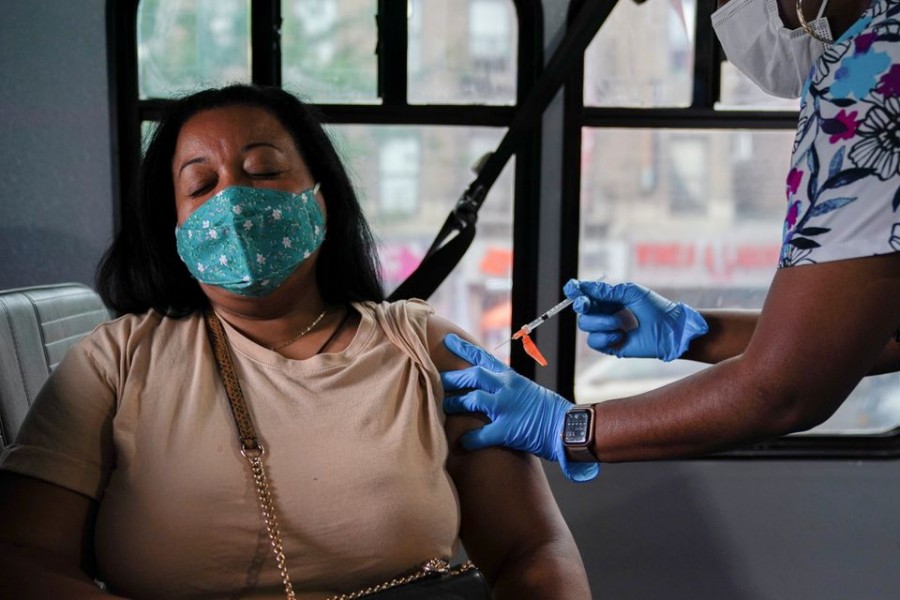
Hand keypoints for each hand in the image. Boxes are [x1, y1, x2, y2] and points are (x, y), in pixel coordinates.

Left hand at [440, 334, 598, 481]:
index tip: (448, 341)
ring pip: (472, 400)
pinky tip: (461, 443)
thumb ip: (510, 388)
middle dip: (453, 378)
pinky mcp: (508, 430)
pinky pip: (481, 435)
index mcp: (512, 378)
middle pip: (473, 376)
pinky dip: (469, 439)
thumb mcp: (529, 390)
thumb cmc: (551, 411)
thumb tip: (494, 388)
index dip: (464, 349)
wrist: (570, 426)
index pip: (484, 358)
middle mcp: (507, 388)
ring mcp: (506, 408)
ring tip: (443, 408)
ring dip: (456, 404)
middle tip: (436, 381)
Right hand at [563, 279, 708, 361]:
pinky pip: (593, 341)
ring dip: (600, 323)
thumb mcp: (630, 292)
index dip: (577, 292)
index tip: (571, 289)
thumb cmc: (655, 308)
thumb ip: (606, 290)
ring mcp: (607, 330)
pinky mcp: (610, 346)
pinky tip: (619, 336)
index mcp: (610, 300)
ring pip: (585, 326)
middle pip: (581, 311)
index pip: (587, 295)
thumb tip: (583, 287)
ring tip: (619, 324)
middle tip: (585, 305)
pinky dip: (604, 337)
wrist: (670, 330)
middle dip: (583, 307)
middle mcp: (606, 314)